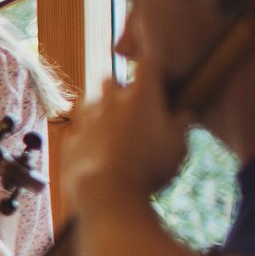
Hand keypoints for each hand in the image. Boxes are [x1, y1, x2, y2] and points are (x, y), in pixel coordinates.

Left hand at [64, 72, 190, 209]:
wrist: (105, 192)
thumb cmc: (149, 167)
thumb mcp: (179, 146)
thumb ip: (181, 125)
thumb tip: (184, 114)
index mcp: (141, 96)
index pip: (149, 63)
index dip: (154, 67)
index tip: (159, 78)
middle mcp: (110, 101)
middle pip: (110, 79)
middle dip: (119, 89)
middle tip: (132, 108)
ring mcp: (86, 120)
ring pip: (88, 102)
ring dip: (98, 110)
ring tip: (110, 128)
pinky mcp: (70, 141)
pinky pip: (76, 131)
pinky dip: (84, 137)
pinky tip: (94, 151)